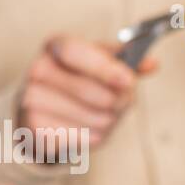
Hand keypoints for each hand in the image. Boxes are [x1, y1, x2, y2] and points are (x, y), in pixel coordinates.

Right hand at [20, 36, 152, 150]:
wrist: (42, 111)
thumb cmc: (76, 82)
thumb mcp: (99, 64)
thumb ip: (125, 62)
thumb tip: (152, 64)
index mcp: (56, 46)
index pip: (75, 52)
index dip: (104, 68)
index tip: (129, 81)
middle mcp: (38, 69)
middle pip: (94, 92)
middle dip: (119, 102)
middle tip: (120, 102)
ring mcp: (32, 99)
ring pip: (97, 118)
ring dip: (110, 121)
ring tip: (99, 115)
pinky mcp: (37, 128)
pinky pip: (87, 137)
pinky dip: (96, 136)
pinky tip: (86, 128)